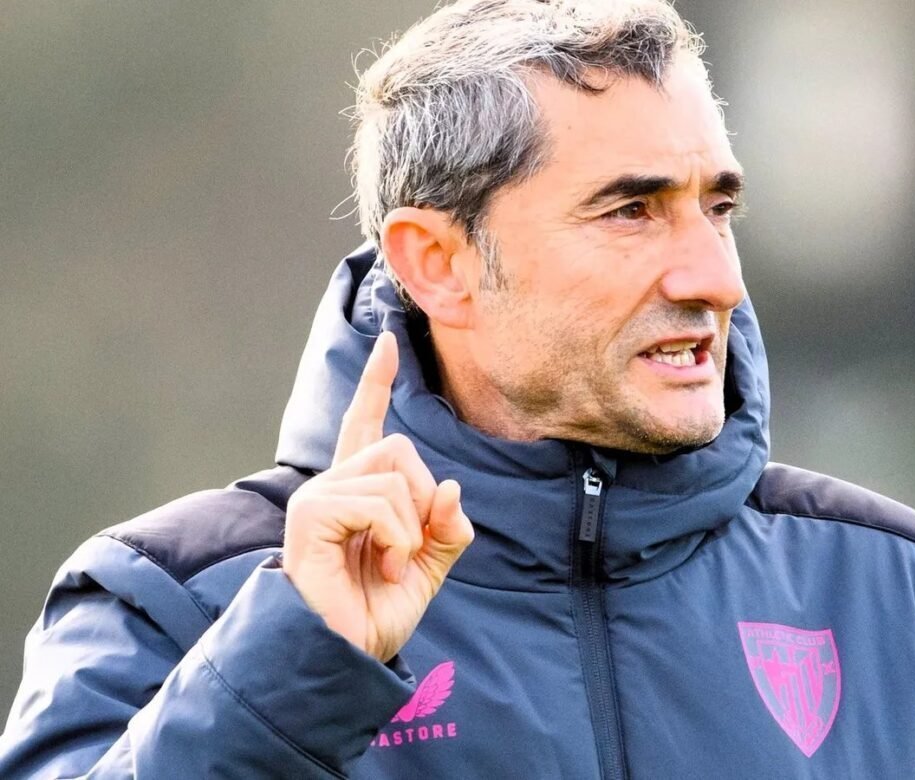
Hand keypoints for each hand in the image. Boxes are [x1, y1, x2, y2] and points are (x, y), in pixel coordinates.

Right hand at [282, 331, 473, 661]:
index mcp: (357, 491)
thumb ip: (446, 527)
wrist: (345, 655)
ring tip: (393, 565)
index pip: (364, 423)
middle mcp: (332, 484)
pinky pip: (380, 502)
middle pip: (399, 446)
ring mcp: (318, 495)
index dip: (376, 383)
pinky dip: (398, 538)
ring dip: (411, 529)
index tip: (389, 341)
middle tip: (410, 547)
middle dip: (423, 499)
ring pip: (395, 475)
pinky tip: (384, 566)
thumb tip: (451, 487)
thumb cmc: (376, 612)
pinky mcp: (312, 513)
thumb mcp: (429, 566)